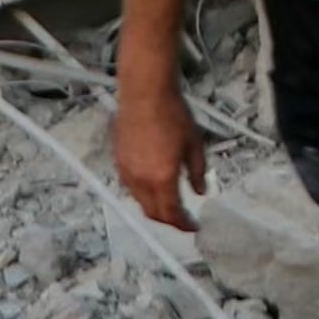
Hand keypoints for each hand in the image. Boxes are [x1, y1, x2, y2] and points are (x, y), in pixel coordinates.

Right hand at [114, 73, 207, 233]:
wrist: (145, 93)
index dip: (183, 224)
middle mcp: (141, 180)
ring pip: (140, 202)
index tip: (193, 226)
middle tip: (183, 218)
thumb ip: (197, 172)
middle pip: (153, 213)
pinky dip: (144, 194)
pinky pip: (131, 188)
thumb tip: (200, 192)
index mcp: (162, 178)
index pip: (171, 213)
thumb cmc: (173, 115)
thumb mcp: (193, 144)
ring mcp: (127, 172)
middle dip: (169, 220)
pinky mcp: (118, 162)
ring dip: (155, 208)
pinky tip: (154, 185)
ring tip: (170, 203)